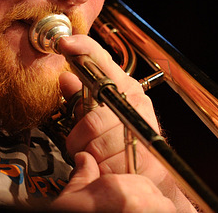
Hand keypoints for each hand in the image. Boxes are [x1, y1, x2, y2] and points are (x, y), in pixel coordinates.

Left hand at [56, 35, 195, 211]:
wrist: (153, 172)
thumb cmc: (124, 141)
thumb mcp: (100, 115)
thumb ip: (82, 97)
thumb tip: (65, 77)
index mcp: (124, 87)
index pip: (102, 59)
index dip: (83, 49)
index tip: (64, 43)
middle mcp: (135, 101)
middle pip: (92, 116)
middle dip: (79, 135)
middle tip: (81, 143)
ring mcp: (141, 125)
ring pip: (96, 141)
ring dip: (88, 154)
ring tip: (95, 156)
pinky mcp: (145, 152)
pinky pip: (107, 162)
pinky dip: (100, 169)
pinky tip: (106, 166)